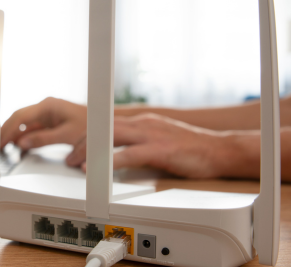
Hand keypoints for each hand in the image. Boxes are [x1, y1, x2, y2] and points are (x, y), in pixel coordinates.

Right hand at [0, 97, 86, 149]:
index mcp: (48, 106)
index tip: (0, 141)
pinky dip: (24, 137)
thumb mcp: (66, 135)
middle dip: (6, 131)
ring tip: (3, 147)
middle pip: (19, 118)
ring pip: (24, 124)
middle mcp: (45, 107)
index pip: (21, 117)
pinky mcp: (50, 122)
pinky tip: (18, 145)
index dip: (7, 130)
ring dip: (14, 134)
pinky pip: (32, 128)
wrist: (104, 125)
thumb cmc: (90, 126)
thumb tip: (22, 143)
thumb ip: (43, 139)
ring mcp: (47, 114)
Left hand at [67, 113, 241, 178]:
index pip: (108, 124)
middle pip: (104, 128)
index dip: (89, 135)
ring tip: (77, 164)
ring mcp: (152, 135)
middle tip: (70, 160)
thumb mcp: (160, 139)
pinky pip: (130, 154)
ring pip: (111, 137)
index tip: (77, 148)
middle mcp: (144, 124)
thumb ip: (140, 143)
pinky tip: (99, 170)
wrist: (221, 150)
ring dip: (90, 151)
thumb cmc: (192, 149)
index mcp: (143, 121)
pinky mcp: (161, 150)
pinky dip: (110, 162)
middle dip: (83, 143)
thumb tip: (119, 154)